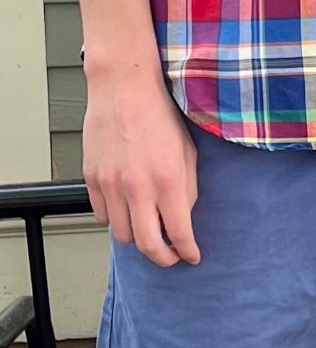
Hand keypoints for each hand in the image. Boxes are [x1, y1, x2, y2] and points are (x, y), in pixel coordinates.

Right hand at [81, 68, 200, 266]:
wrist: (124, 88)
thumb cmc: (159, 116)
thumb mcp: (188, 153)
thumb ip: (187, 190)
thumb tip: (183, 220)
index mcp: (168, 180)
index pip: (179, 234)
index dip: (188, 252)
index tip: (191, 256)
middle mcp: (137, 187)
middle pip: (147, 245)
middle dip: (163, 258)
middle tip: (171, 256)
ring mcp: (111, 184)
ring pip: (122, 234)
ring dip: (138, 239)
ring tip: (149, 231)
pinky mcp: (91, 178)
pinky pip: (102, 216)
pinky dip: (115, 220)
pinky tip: (127, 211)